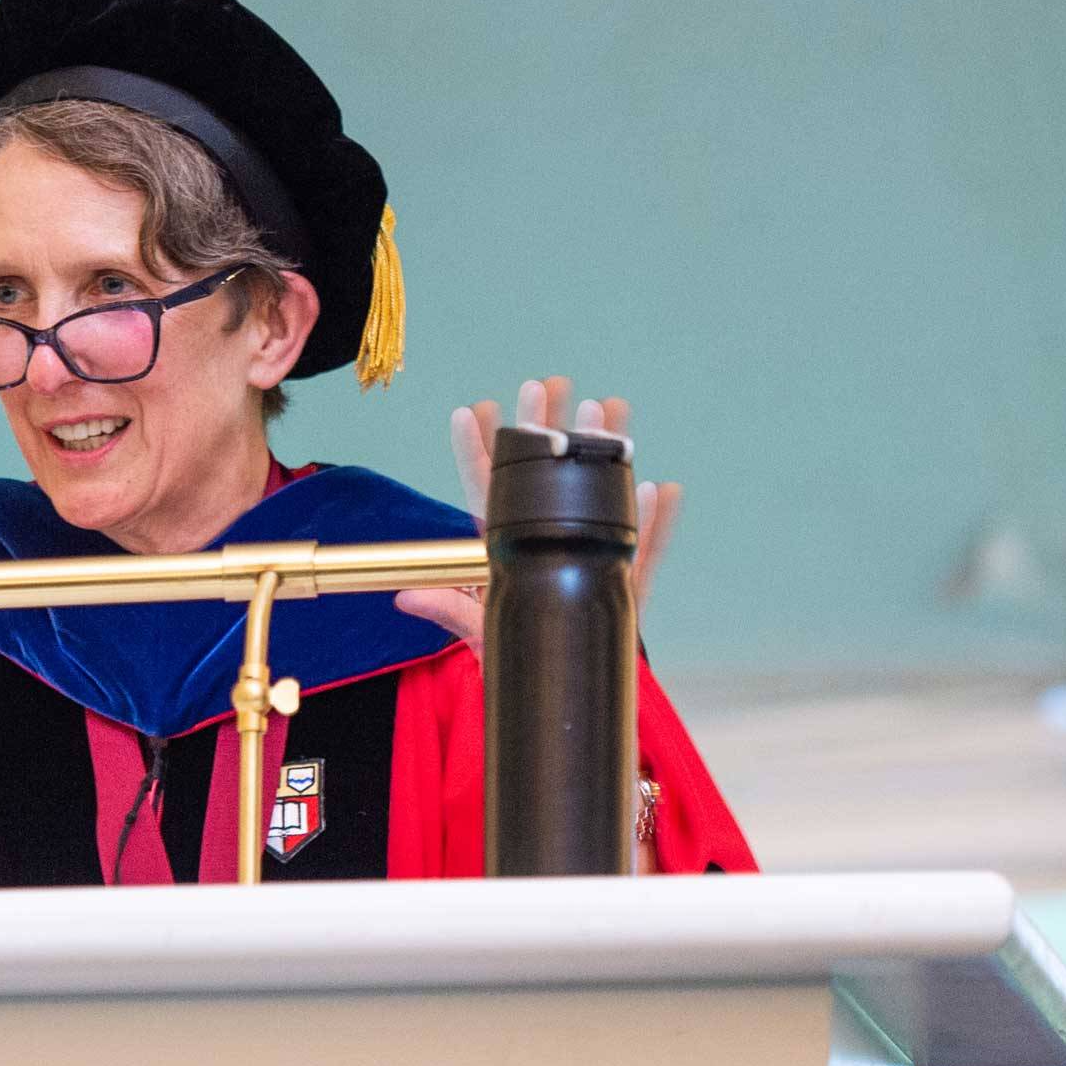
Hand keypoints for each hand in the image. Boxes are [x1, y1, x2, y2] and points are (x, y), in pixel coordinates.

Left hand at [395, 375, 684, 652]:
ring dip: (605, 454)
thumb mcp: (478, 629)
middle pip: (546, 475)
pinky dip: (655, 524)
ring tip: (610, 409)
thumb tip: (404, 597)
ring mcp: (590, 553)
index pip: (489, 490)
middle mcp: (549, 539)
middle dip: (548, 428)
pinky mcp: (624, 581)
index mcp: (509, 545)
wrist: (567, 681)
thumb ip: (447, 610)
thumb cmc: (520, 648)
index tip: (471, 410)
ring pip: (600, 495)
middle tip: (550, 384)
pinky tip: (661, 490)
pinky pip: (643, 550)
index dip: (478, 452)